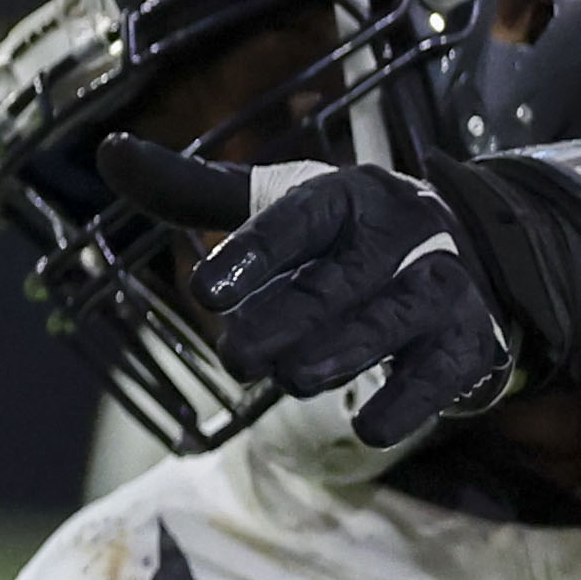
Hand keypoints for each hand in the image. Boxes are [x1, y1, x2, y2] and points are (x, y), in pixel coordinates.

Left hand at [95, 137, 519, 446]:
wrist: (463, 254)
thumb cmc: (338, 233)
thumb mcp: (272, 203)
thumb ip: (192, 191)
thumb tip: (111, 152)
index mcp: (345, 194)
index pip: (298, 218)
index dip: (254, 254)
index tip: (202, 291)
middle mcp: (401, 233)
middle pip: (343, 277)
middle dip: (288, 317)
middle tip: (234, 358)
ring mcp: (442, 286)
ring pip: (394, 319)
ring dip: (343, 351)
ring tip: (290, 380)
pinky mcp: (469, 339)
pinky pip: (443, 372)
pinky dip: (410, 401)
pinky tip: (369, 426)